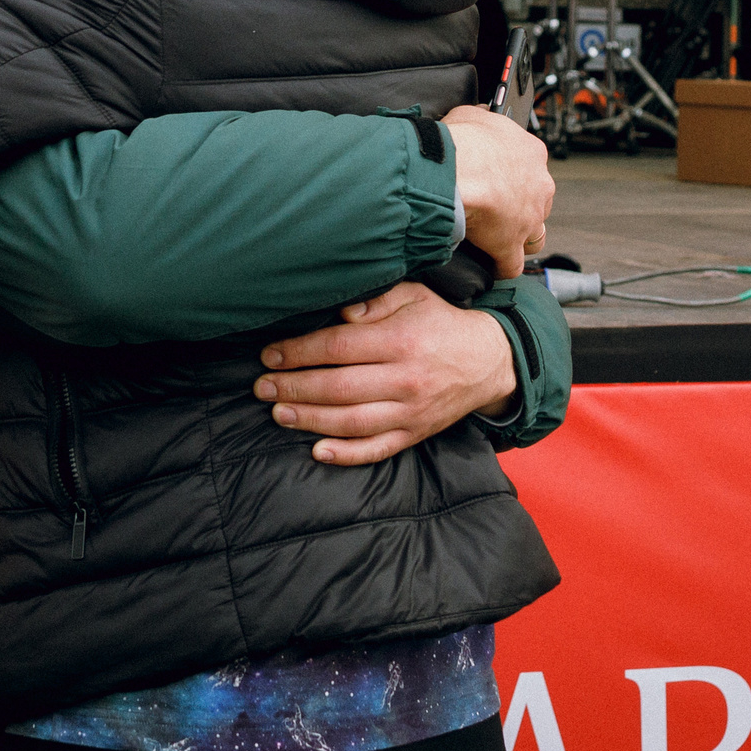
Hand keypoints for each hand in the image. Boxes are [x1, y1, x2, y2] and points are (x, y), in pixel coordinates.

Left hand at [254, 281, 517, 466]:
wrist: (489, 361)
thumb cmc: (440, 323)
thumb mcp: (413, 295)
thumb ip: (375, 301)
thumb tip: (340, 311)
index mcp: (400, 340)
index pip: (338, 348)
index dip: (299, 352)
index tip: (270, 355)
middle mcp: (405, 380)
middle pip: (339, 388)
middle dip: (295, 387)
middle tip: (261, 386)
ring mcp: (411, 412)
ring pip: (353, 422)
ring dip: (310, 420)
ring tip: (278, 413)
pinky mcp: (415, 434)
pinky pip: (378, 449)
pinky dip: (348, 454)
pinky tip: (319, 452)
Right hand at [441, 104, 552, 277]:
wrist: (457, 170)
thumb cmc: (463, 141)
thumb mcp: (472, 114)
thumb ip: (480, 117)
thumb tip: (476, 117)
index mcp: (531, 153)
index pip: (531, 166)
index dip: (513, 175)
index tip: (498, 177)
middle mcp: (538, 187)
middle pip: (538, 202)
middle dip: (521, 207)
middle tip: (496, 208)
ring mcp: (528, 219)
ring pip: (535, 236)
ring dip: (520, 238)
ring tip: (499, 239)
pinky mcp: (510, 245)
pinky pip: (512, 265)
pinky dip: (502, 267)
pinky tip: (491, 265)